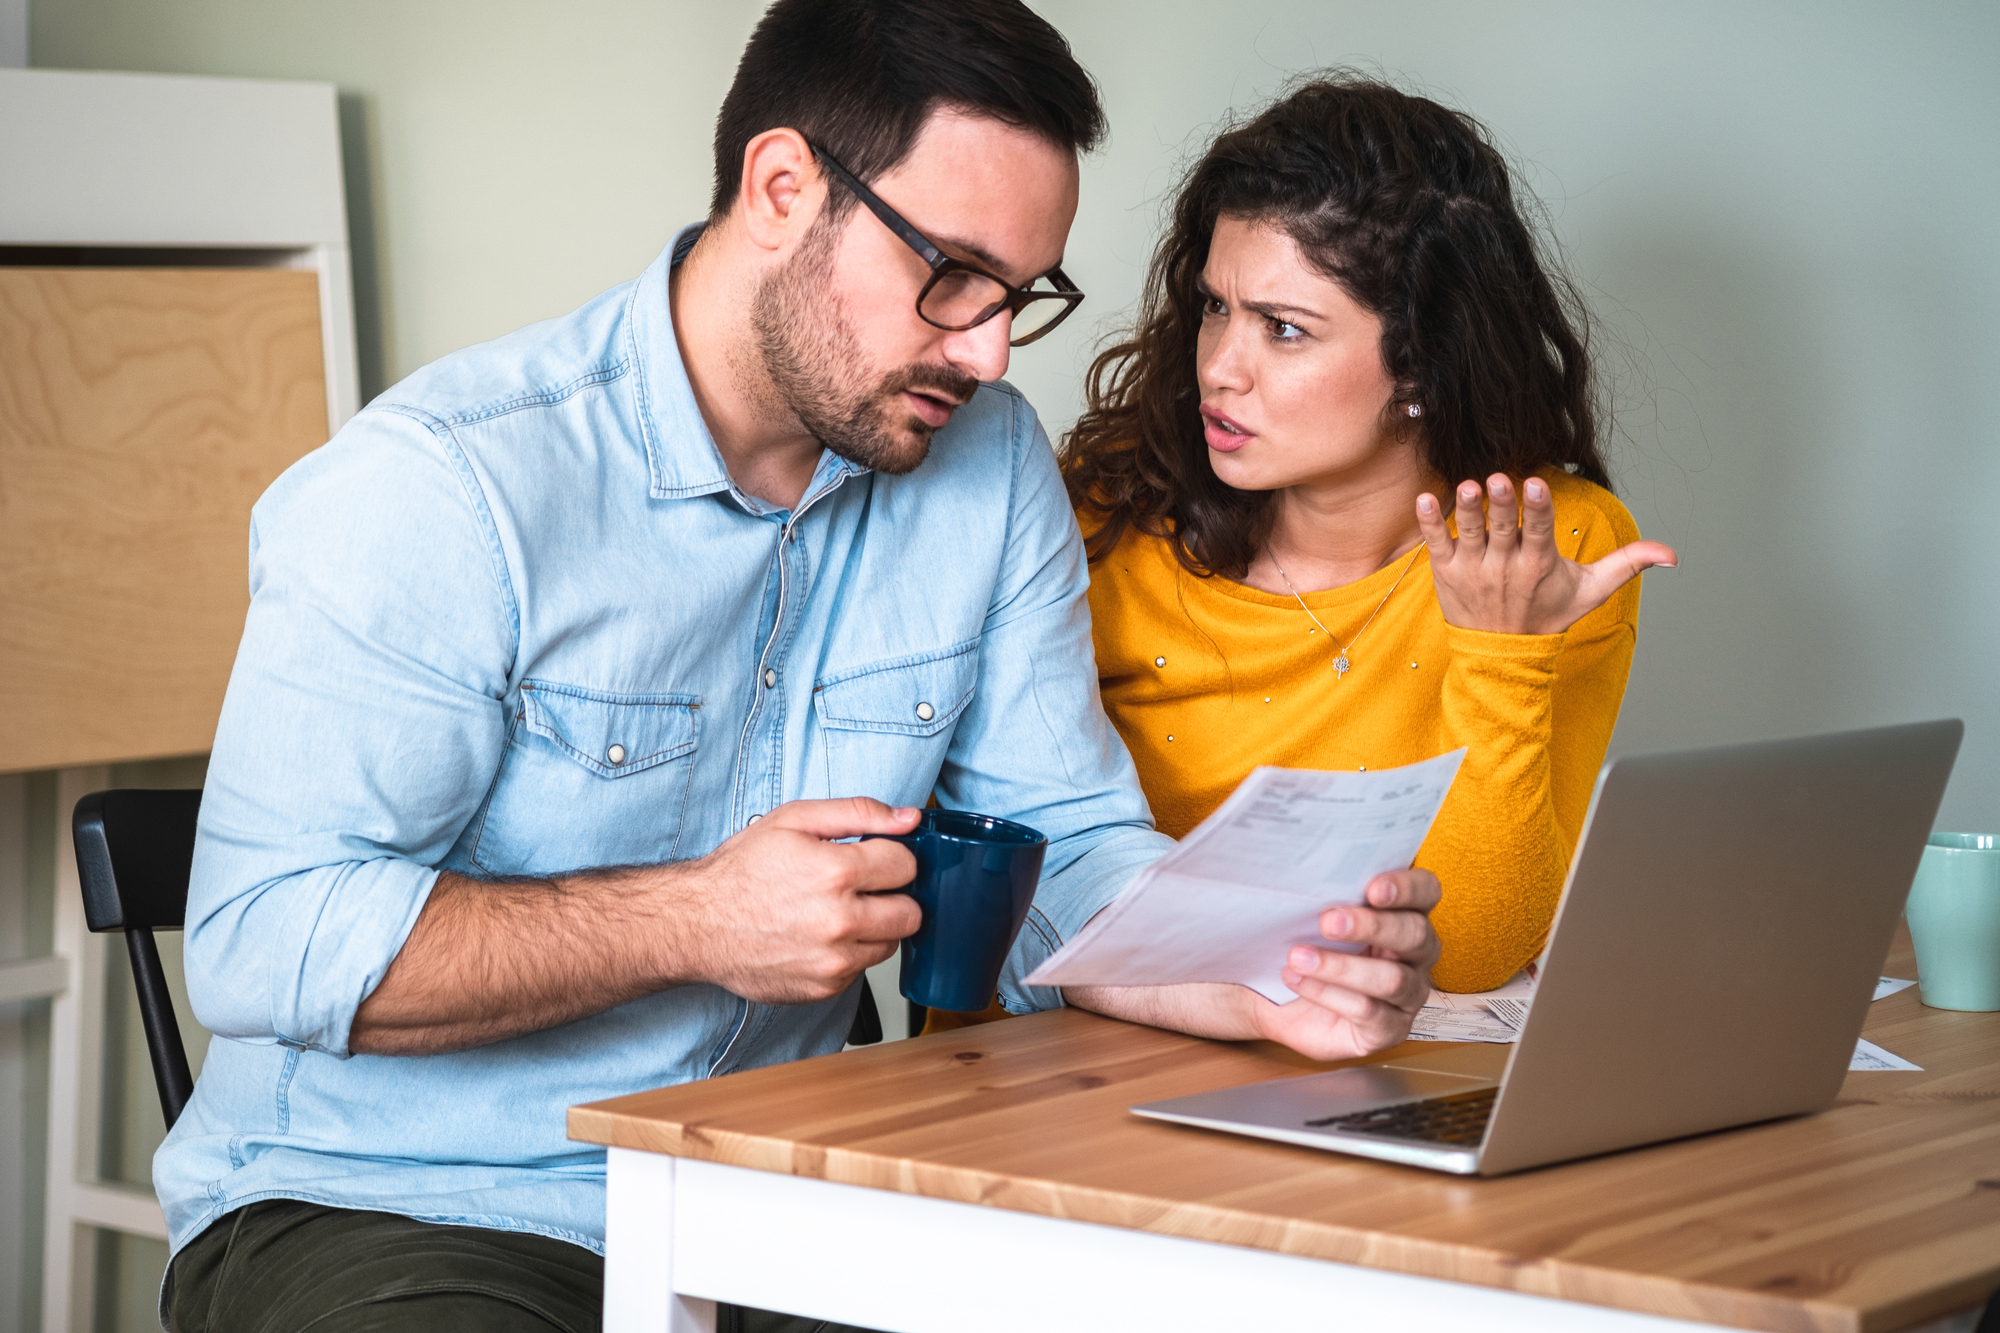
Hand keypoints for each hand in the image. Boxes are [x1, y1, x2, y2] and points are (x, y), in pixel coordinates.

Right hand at [667, 797, 923, 1004]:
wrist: (698, 924)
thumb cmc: (741, 871)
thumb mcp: (794, 819)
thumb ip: (858, 812)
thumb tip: (908, 818)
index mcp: (836, 872)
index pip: (907, 865)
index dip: (891, 857)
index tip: (872, 859)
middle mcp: (840, 921)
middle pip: (911, 912)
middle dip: (893, 896)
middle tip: (862, 888)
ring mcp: (833, 960)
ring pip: (891, 943)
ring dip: (874, 927)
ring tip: (837, 913)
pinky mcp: (824, 987)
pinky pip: (862, 969)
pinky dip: (849, 953)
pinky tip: (819, 937)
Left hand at [1246, 869, 1441, 1061]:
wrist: (1278, 999)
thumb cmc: (1303, 945)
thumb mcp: (1309, 914)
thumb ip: (1322, 891)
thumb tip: (1301, 869)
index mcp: (1405, 913)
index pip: (1426, 891)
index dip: (1407, 888)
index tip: (1372, 888)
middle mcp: (1416, 953)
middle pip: (1415, 934)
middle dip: (1372, 926)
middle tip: (1327, 922)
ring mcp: (1408, 994)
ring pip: (1392, 979)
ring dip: (1340, 966)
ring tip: (1298, 956)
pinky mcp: (1390, 1028)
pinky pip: (1368, 1011)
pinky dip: (1327, 993)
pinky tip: (1297, 980)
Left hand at [1417, 474, 1676, 634]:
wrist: (1502, 654)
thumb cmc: (1547, 614)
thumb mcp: (1591, 591)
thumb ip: (1628, 565)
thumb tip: (1672, 555)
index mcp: (1539, 565)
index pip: (1539, 530)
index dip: (1536, 507)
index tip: (1534, 483)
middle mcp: (1505, 567)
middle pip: (1503, 529)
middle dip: (1502, 504)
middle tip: (1498, 480)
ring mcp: (1472, 570)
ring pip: (1469, 534)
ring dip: (1467, 510)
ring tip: (1466, 487)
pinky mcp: (1446, 572)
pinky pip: (1435, 544)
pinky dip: (1429, 524)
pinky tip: (1424, 500)